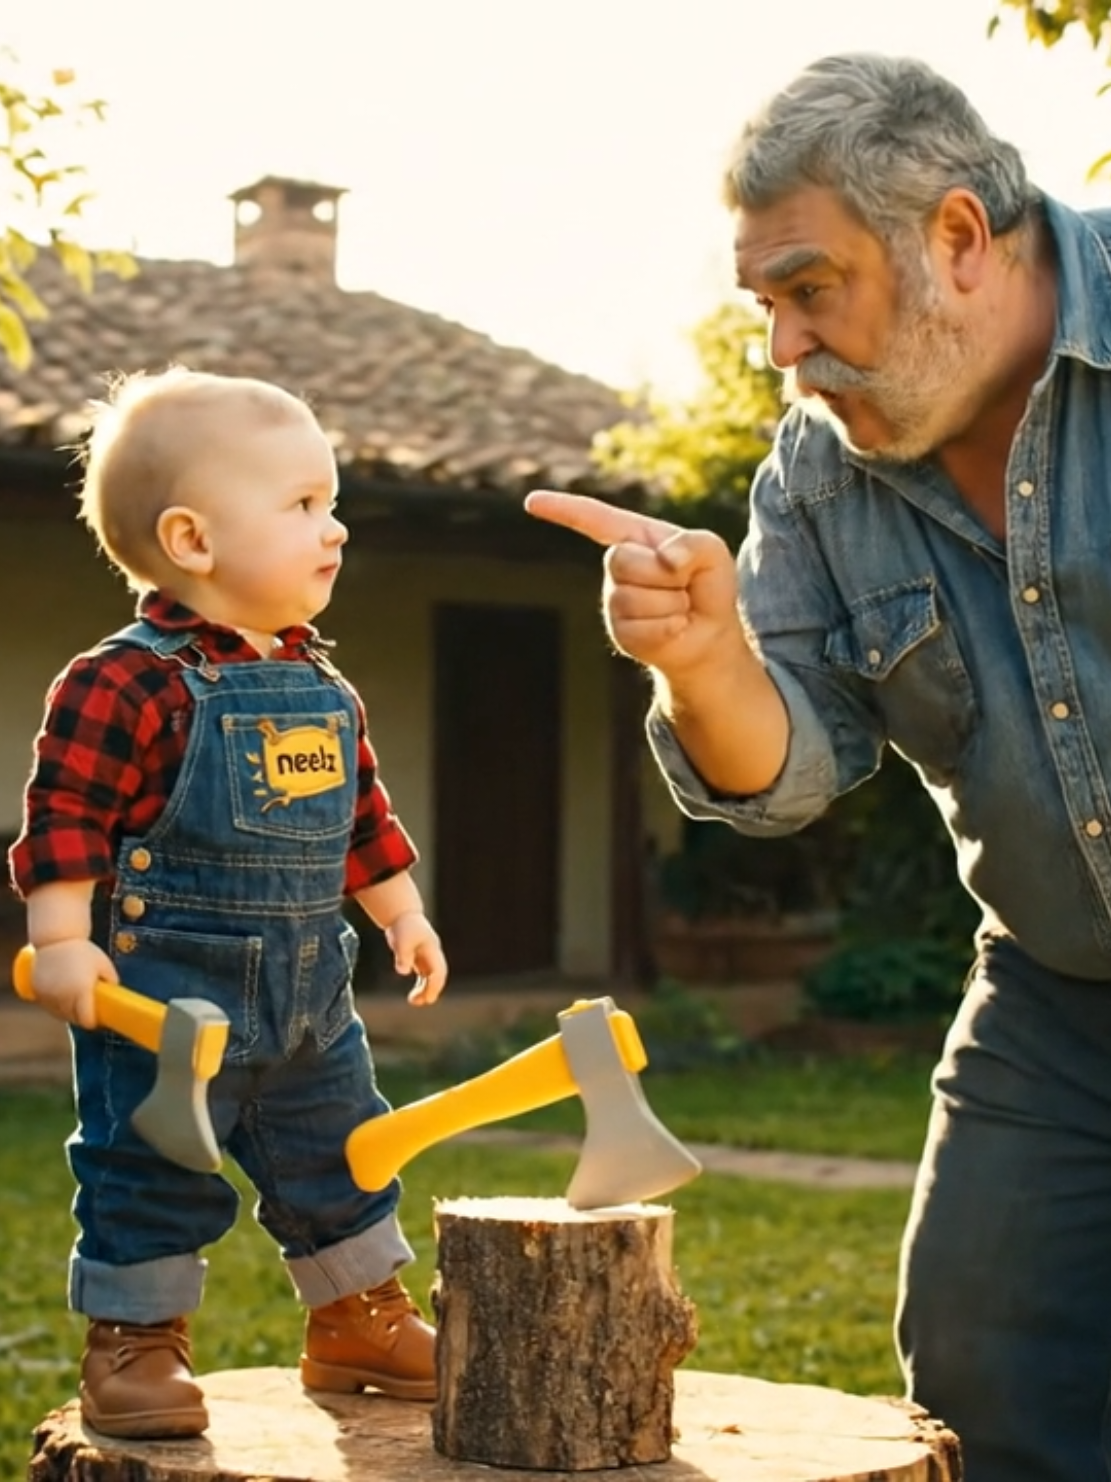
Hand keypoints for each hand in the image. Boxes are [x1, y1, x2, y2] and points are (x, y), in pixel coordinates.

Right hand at [29, 938, 117, 1028]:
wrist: (56, 939)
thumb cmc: (83, 951)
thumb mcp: (105, 965)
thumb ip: (111, 982)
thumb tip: (115, 995)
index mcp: (81, 991)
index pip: (87, 1020)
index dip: (93, 1021)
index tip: (98, 1018)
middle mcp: (63, 996)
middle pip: (74, 1019)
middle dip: (82, 1016)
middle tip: (89, 1009)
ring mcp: (48, 996)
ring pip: (60, 1014)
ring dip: (68, 1012)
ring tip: (76, 1001)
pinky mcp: (37, 992)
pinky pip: (48, 1007)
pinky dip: (56, 1006)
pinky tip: (63, 998)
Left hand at [385, 912, 447, 1005]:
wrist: (402, 916)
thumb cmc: (403, 926)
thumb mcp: (401, 940)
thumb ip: (403, 956)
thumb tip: (403, 971)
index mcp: (432, 949)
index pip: (438, 971)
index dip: (434, 985)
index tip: (428, 997)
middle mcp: (433, 955)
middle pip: (438, 976)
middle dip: (432, 990)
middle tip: (421, 1001)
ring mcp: (428, 957)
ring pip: (432, 978)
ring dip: (426, 990)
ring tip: (414, 1001)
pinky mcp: (420, 959)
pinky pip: (425, 977)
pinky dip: (422, 986)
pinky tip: (414, 995)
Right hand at [524, 491, 741, 679]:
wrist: (710, 636)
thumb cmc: (707, 586)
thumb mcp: (712, 551)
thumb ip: (694, 544)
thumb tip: (665, 561)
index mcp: (635, 536)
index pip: (594, 518)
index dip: (562, 509)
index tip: (531, 502)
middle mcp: (618, 565)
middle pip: (622, 560)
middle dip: (664, 574)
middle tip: (683, 585)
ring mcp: (615, 599)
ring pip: (635, 597)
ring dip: (672, 604)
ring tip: (681, 608)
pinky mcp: (619, 631)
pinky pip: (642, 627)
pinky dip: (670, 627)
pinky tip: (676, 627)